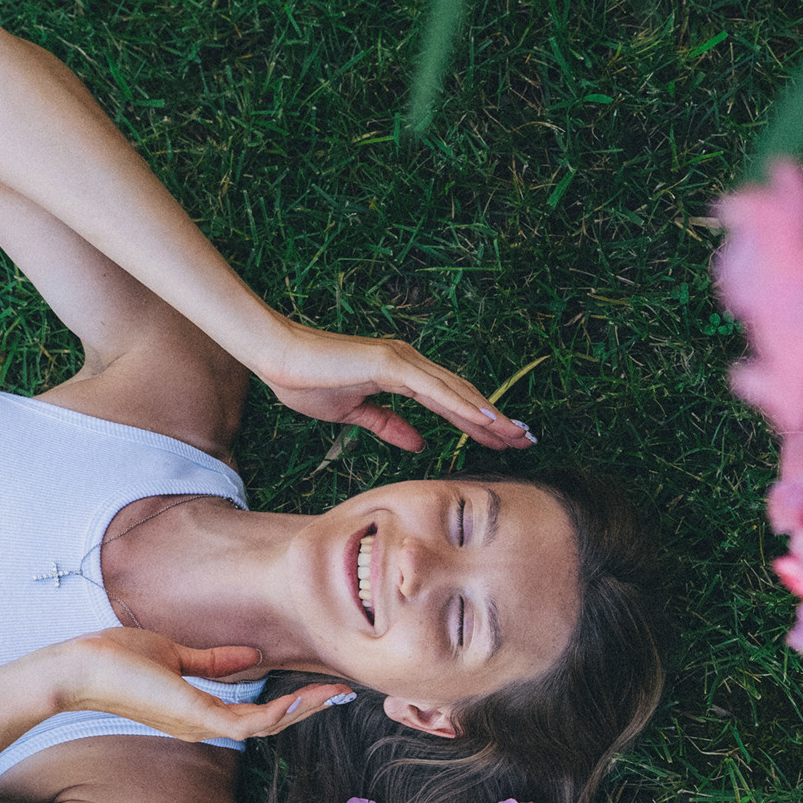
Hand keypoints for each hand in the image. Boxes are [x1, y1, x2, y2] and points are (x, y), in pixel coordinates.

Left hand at [46, 628, 351, 742]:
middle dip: (307, 707)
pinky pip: (249, 722)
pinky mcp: (194, 716)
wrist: (77, 668)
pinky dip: (280, 711)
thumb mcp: (172, 653)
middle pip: (269, 723)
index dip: (290, 701)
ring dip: (302, 710)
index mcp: (198, 711)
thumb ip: (212, 659)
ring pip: (265, 726)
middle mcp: (203, 724)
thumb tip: (250, 656)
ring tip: (335, 694)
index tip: (321, 684)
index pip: (255, 712)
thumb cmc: (113, 659)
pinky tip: (304, 696)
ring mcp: (199, 723)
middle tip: (343, 691)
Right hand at [248, 321, 534, 452]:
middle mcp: (409, 364)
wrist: (276, 358)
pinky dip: (461, 404)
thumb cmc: (307, 383)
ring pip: (456, 392)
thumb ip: (388, 426)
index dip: (478, 423)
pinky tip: (484, 419)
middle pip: (462, 396)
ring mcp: (402, 361)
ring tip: (517, 435)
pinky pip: (434, 389)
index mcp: (402, 376)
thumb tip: (419, 444)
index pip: (450, 403)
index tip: (503, 442)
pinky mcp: (390, 364)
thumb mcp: (354, 415)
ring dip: (489, 415)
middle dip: (496, 421)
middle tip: (526, 441)